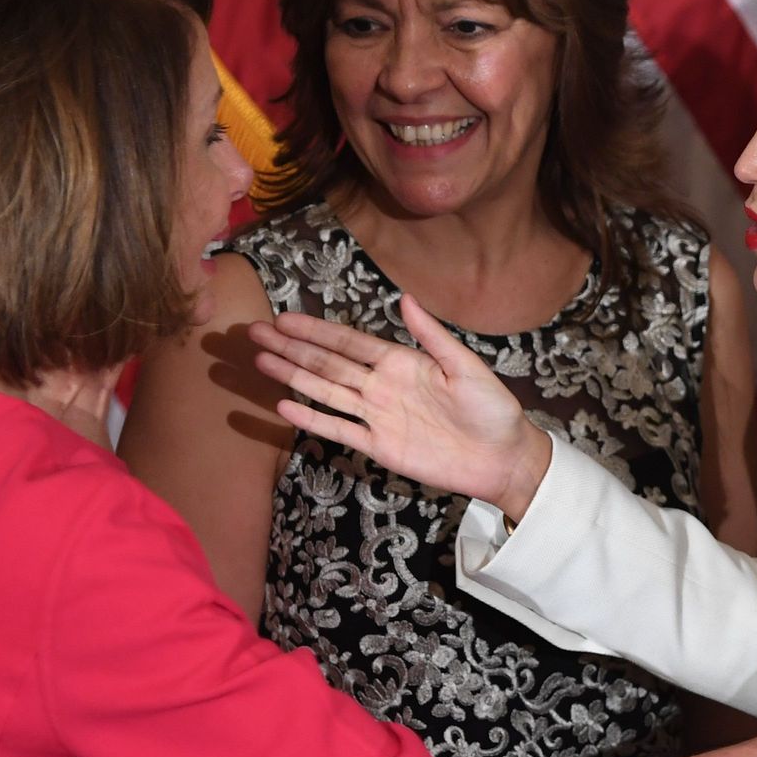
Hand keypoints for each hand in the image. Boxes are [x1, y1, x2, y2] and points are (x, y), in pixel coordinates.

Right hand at [248, 294, 553, 515]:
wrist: (502, 458)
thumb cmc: (492, 409)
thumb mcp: (466, 366)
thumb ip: (433, 336)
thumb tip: (405, 299)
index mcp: (401, 361)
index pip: (348, 342)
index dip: (316, 330)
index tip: (283, 318)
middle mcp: (381, 385)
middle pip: (327, 363)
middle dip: (291, 347)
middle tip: (255, 332)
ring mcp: (377, 416)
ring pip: (326, 392)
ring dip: (292, 377)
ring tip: (260, 361)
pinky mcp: (379, 447)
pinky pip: (340, 430)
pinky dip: (312, 419)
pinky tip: (284, 407)